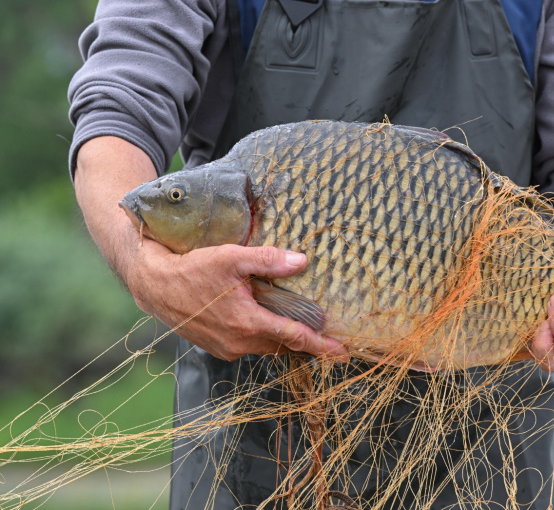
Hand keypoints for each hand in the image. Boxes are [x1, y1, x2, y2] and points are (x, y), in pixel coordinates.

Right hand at [74, 136, 346, 361]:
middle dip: (307, 343)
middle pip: (283, 346)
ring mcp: (227, 349)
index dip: (321, 345)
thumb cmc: (192, 269)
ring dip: (284, 340)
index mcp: (247, 323)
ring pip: (266, 347)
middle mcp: (240, 343)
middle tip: (330, 338)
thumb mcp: (231, 257)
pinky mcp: (217, 348)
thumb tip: (301, 261)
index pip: (294, 338)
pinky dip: (264, 338)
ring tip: (302, 328)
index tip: (343, 352)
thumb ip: (268, 259)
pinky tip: (267, 323)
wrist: (154, 286)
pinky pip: (250, 346)